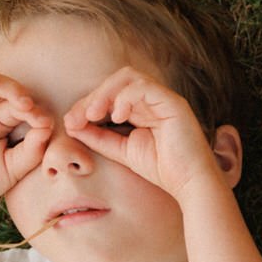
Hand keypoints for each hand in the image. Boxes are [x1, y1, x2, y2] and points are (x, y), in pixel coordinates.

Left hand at [64, 67, 221, 199]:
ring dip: (105, 93)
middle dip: (93, 96)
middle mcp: (154, 100)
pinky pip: (144, 87)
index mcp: (143, 109)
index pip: (111, 93)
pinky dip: (125, 98)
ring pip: (129, 77)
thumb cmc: (161, 169)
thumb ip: (97, 137)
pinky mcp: (174, 103)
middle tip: (77, 118)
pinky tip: (117, 117)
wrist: (189, 183)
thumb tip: (72, 124)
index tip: (71, 123)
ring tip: (93, 114)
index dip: (87, 104)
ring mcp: (164, 99)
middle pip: (117, 80)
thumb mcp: (120, 151)